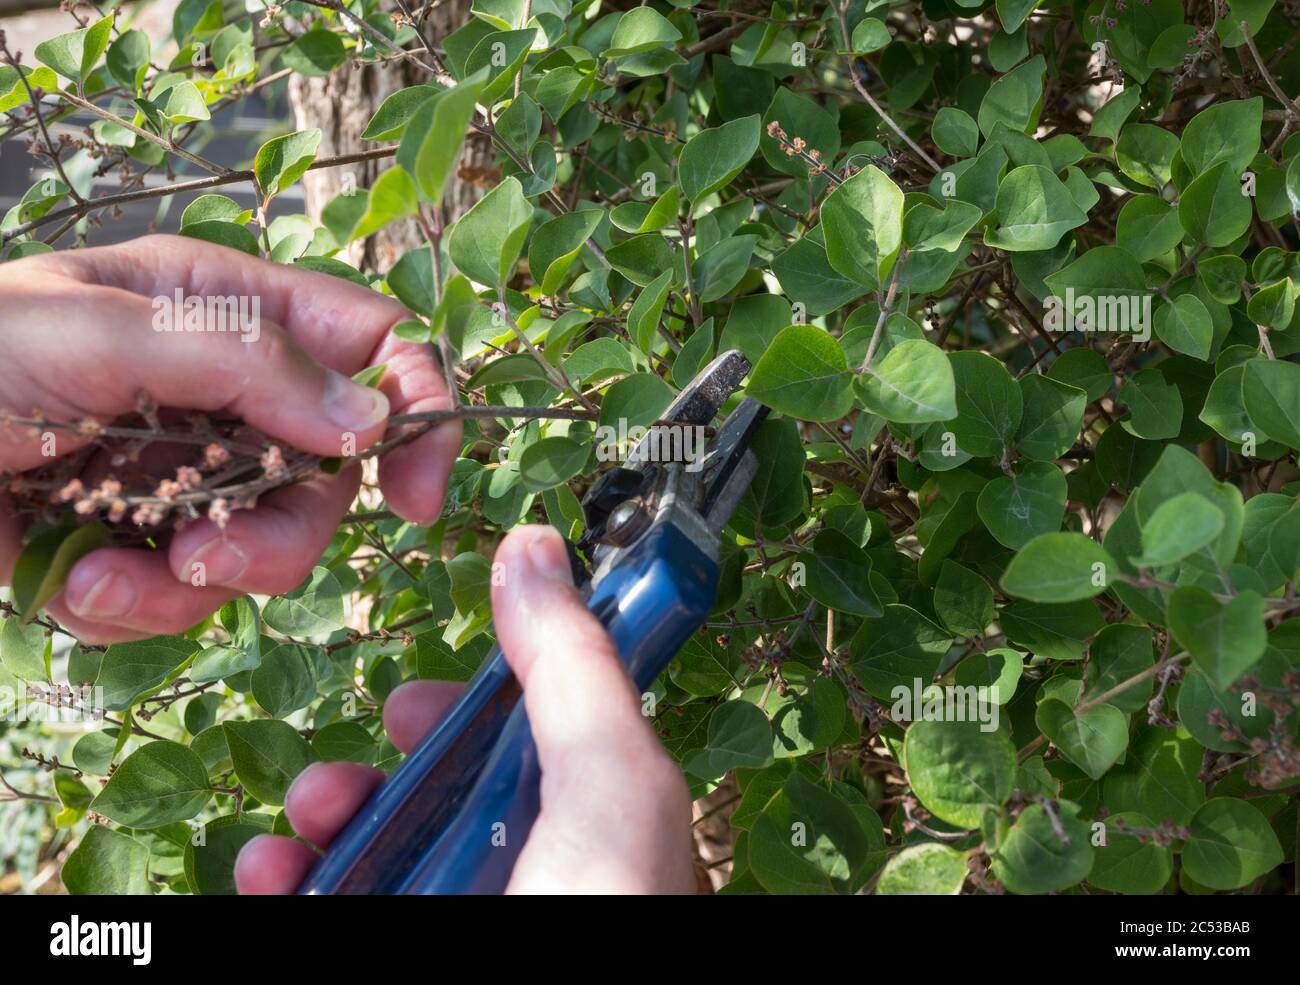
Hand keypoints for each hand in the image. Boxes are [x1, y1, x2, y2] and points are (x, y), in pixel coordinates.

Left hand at [0, 235, 460, 642]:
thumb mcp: (98, 328)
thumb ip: (246, 362)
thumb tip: (372, 420)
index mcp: (229, 309)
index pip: (372, 344)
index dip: (417, 408)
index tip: (418, 495)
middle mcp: (226, 392)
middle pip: (332, 474)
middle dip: (280, 531)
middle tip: (210, 559)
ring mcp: (187, 470)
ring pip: (268, 545)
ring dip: (203, 579)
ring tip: (119, 577)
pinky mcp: (142, 540)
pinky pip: (188, 594)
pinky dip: (138, 605)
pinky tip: (78, 583)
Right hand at [234, 525, 696, 894]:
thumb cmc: (595, 916)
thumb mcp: (606, 785)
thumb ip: (570, 665)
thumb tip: (533, 543)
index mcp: (594, 826)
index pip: (530, 746)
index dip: (475, 710)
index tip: (427, 701)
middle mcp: (529, 872)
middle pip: (442, 797)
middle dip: (381, 765)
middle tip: (353, 770)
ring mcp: (459, 910)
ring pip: (375, 851)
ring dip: (324, 818)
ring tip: (304, 819)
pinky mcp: (390, 939)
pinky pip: (328, 898)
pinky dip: (290, 879)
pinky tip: (267, 873)